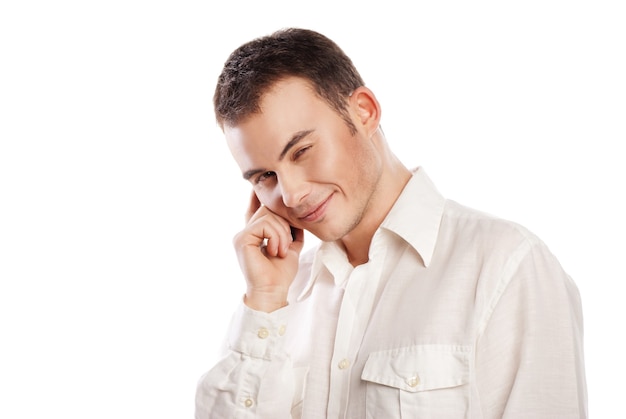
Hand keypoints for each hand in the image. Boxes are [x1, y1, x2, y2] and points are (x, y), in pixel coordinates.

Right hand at [233, 191, 303, 311]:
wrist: (273, 290)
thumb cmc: (280, 273)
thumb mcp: (290, 246)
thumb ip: (291, 230)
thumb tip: (297, 215)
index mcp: (255, 233)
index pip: (256, 209)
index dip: (257, 196)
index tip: (257, 184)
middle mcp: (246, 232)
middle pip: (268, 209)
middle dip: (284, 224)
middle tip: (286, 245)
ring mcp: (242, 235)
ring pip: (267, 215)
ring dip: (282, 232)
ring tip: (281, 250)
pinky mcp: (242, 239)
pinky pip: (264, 224)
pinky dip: (276, 236)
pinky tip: (276, 251)